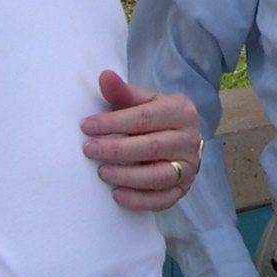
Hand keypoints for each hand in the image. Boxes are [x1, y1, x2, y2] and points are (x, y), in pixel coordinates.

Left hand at [80, 71, 202, 209]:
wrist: (180, 138)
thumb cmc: (155, 118)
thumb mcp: (143, 101)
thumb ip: (122, 92)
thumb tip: (104, 76)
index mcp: (180, 110)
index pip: (144, 118)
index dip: (113, 123)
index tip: (86, 126)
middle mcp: (190, 139)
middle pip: (151, 147)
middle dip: (116, 150)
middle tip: (89, 150)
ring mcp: (189, 166)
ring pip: (158, 176)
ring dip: (127, 176)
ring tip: (102, 172)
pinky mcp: (184, 188)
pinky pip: (163, 200)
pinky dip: (140, 200)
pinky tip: (117, 195)